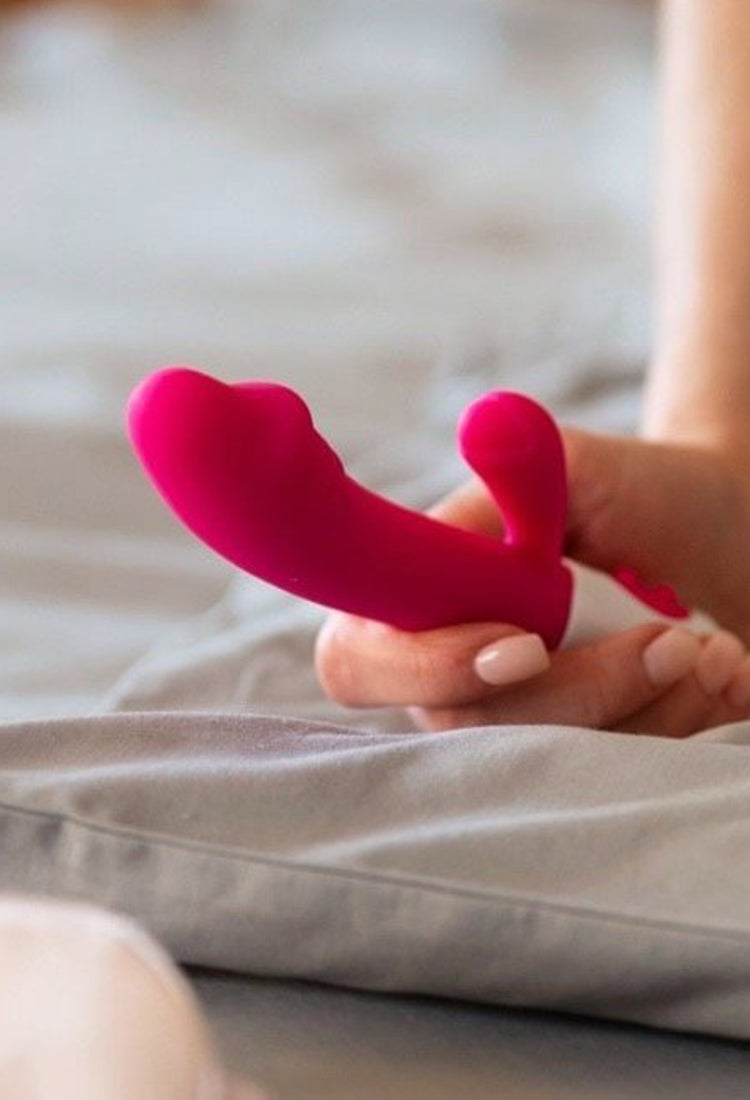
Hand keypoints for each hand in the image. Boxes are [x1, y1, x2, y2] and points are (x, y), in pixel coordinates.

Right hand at [315, 430, 749, 735]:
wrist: (729, 535)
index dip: (424, 668)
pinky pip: (611, 775)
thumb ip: (526, 459)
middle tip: (673, 642)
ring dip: (646, 707)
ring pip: (546, 762)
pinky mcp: (580, 750)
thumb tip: (490, 427)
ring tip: (713, 650)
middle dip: (578, 690)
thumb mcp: (585, 465)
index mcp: (418, 596)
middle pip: (465, 727)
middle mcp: (449, 669)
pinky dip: (679, 725)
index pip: (356, 661)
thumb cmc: (644, 493)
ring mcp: (514, 718)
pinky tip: (721, 671)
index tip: (528, 646)